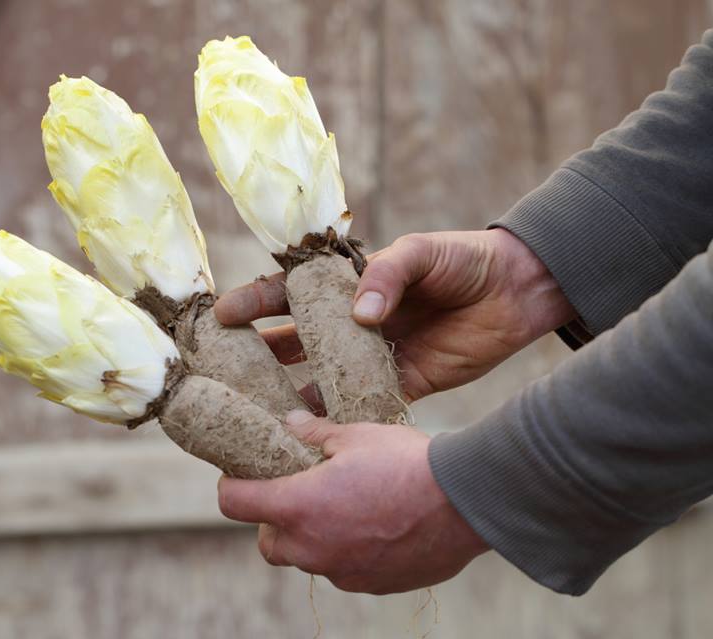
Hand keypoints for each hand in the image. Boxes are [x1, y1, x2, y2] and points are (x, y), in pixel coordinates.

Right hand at [214, 229, 575, 402]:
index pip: (291, 291)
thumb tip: (360, 315)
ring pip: (320, 376)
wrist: (518, 291)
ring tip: (256, 412)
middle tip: (223, 373)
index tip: (220, 314)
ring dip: (290, 392)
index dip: (254, 301)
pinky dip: (337, 416)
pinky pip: (360, 402)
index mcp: (349, 282)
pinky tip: (310, 432)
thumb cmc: (464, 259)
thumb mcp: (422, 252)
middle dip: (258, 354)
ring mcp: (373, 354)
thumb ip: (387, 275)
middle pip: (295, 340)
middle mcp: (352, 321)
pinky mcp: (402, 381)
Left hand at [218, 411, 488, 593]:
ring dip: (311, 538)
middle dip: (273, 521)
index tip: (240, 475)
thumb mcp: (354, 435)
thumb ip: (313, 433)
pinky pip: (343, 570)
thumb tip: (290, 423)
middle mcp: (313, 548)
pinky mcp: (373, 585)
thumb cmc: (406, 461)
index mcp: (298, 507)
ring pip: (307, 559)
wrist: (466, 501)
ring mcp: (342, 571)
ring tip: (339, 507)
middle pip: (268, 543)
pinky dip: (345, 551)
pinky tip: (371, 525)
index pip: (234, 504)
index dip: (232, 487)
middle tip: (295, 493)